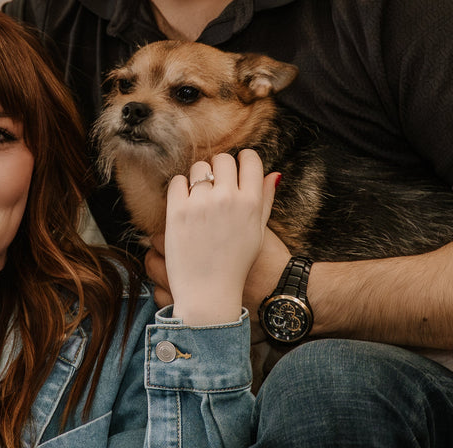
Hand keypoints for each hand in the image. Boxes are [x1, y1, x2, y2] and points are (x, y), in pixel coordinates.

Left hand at [163, 150, 275, 324]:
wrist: (211, 293)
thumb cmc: (238, 264)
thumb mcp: (258, 232)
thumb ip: (265, 199)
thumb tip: (274, 174)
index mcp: (250, 202)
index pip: (250, 160)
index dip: (244, 159)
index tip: (238, 164)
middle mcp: (227, 199)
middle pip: (222, 159)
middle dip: (220, 167)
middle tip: (217, 182)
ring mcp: (201, 204)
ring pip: (198, 168)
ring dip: (199, 178)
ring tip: (201, 196)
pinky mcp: (177, 213)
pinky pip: (177, 183)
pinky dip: (181, 189)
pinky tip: (186, 203)